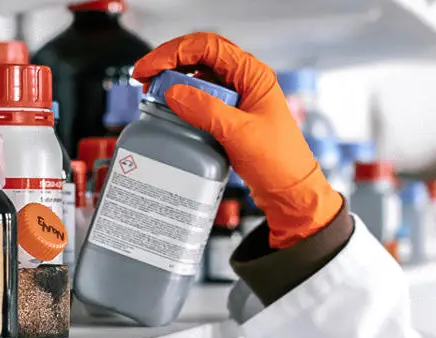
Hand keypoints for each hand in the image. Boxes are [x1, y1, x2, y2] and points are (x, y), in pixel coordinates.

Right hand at [133, 32, 341, 248]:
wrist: (291, 193)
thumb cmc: (279, 163)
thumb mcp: (240, 134)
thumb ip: (206, 110)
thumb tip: (174, 92)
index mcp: (253, 75)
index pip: (207, 47)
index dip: (173, 52)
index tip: (149, 68)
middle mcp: (246, 81)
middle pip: (200, 56)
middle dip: (169, 63)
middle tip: (144, 78)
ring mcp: (239, 98)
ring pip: (199, 76)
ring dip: (174, 81)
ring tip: (152, 94)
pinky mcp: (231, 116)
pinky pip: (202, 98)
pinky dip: (183, 100)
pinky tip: (170, 110)